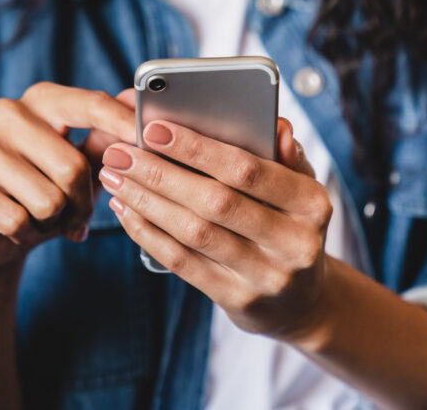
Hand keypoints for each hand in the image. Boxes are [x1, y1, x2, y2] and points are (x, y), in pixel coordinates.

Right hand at [0, 83, 135, 273]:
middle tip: (79, 215)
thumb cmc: (49, 189)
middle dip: (84, 202)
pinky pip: (15, 219)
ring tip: (46, 218)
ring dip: (55, 221)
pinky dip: (27, 234)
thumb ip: (109, 136)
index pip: (91, 104)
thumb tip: (137, 104)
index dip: (123, 124)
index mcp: (44, 100)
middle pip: (72, 166)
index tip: (148, 139)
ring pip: (46, 199)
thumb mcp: (85, 163)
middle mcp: (8, 112)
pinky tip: (20, 228)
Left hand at [99, 118, 332, 342]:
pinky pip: (184, 263)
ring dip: (146, 202)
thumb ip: (286, 156)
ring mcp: (266, 277)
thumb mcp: (301, 189)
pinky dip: (149, 234)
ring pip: (194, 233)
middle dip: (160, 174)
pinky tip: (126, 211)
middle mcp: (294, 243)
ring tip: (115, 177)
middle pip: (215, 202)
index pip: (249, 170)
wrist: (302, 300)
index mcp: (312, 204)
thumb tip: (276, 126)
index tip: (154, 129)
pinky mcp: (238, 300)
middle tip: (120, 153)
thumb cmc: (291, 225)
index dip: (198, 149)